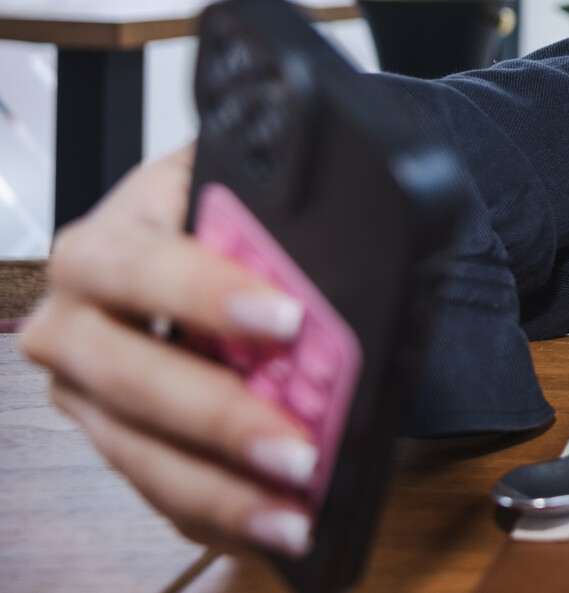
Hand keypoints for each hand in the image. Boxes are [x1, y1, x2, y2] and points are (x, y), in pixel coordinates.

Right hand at [19, 145, 317, 556]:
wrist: (179, 235)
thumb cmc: (220, 215)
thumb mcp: (239, 197)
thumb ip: (271, 226)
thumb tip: (341, 271)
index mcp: (107, 243)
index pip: (143, 267)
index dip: (207, 293)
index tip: (287, 319)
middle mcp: (74, 318)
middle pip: (131, 377)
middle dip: (220, 418)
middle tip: (298, 448)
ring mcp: (83, 387)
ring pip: (136, 449)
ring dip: (220, 487)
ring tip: (292, 509)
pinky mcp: (109, 436)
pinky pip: (153, 486)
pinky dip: (215, 510)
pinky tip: (269, 524)